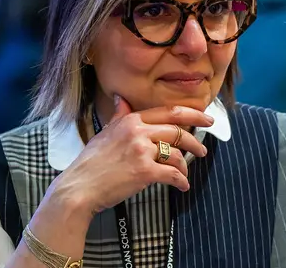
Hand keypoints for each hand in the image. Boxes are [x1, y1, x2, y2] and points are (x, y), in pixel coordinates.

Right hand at [48, 95, 212, 215]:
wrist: (79, 187)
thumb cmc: (90, 163)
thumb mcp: (105, 132)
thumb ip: (118, 115)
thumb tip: (119, 98)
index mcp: (131, 121)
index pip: (168, 112)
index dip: (192, 114)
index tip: (206, 118)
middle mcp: (138, 132)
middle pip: (177, 131)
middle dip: (195, 141)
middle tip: (203, 150)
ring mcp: (142, 151)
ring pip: (177, 154)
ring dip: (185, 165)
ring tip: (185, 172)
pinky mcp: (145, 172)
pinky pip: (173, 175)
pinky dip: (181, 181)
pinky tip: (183, 186)